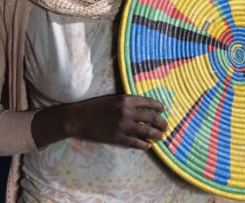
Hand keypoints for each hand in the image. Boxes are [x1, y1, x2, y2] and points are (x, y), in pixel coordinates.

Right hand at [32, 94, 167, 149]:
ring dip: (156, 135)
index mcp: (126, 99)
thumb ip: (127, 103)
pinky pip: (136, 143)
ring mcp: (123, 126)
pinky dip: (145, 145)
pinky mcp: (117, 138)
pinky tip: (148, 146)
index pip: (148, 102)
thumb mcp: (113, 99)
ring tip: (160, 137)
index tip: (164, 109)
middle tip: (165, 127)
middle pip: (152, 118)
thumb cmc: (95, 107)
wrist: (79, 118)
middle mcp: (127, 111)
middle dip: (162, 123)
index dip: (158, 106)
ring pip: (147, 132)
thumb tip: (143, 108)